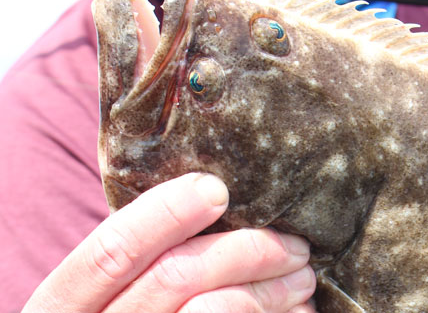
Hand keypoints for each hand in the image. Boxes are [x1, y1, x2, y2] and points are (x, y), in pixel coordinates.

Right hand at [22, 173, 315, 311]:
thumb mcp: (117, 291)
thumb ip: (145, 256)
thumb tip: (215, 193)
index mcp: (64, 306)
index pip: (109, 252)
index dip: (164, 213)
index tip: (217, 188)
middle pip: (175, 277)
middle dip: (247, 250)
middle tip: (296, 245)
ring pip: (212, 310)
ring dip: (270, 290)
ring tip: (303, 279)